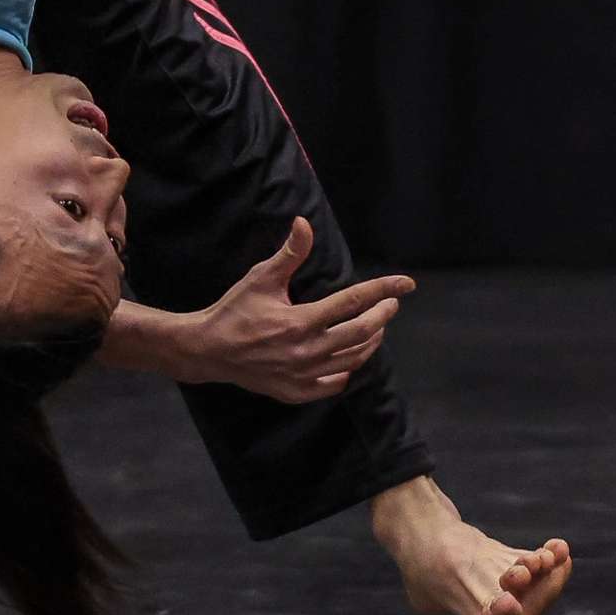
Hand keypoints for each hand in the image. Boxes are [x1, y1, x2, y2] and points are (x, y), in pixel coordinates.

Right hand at [173, 219, 411, 402]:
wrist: (209, 350)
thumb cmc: (235, 309)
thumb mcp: (261, 278)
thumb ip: (289, 253)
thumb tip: (304, 223)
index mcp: (301, 320)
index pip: (354, 301)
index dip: (384, 289)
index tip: (406, 283)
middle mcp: (307, 350)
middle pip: (362, 333)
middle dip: (383, 315)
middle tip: (391, 304)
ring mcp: (303, 375)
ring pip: (353, 360)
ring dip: (370, 342)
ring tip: (376, 327)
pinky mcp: (296, 391)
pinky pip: (333, 383)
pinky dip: (347, 370)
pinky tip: (350, 357)